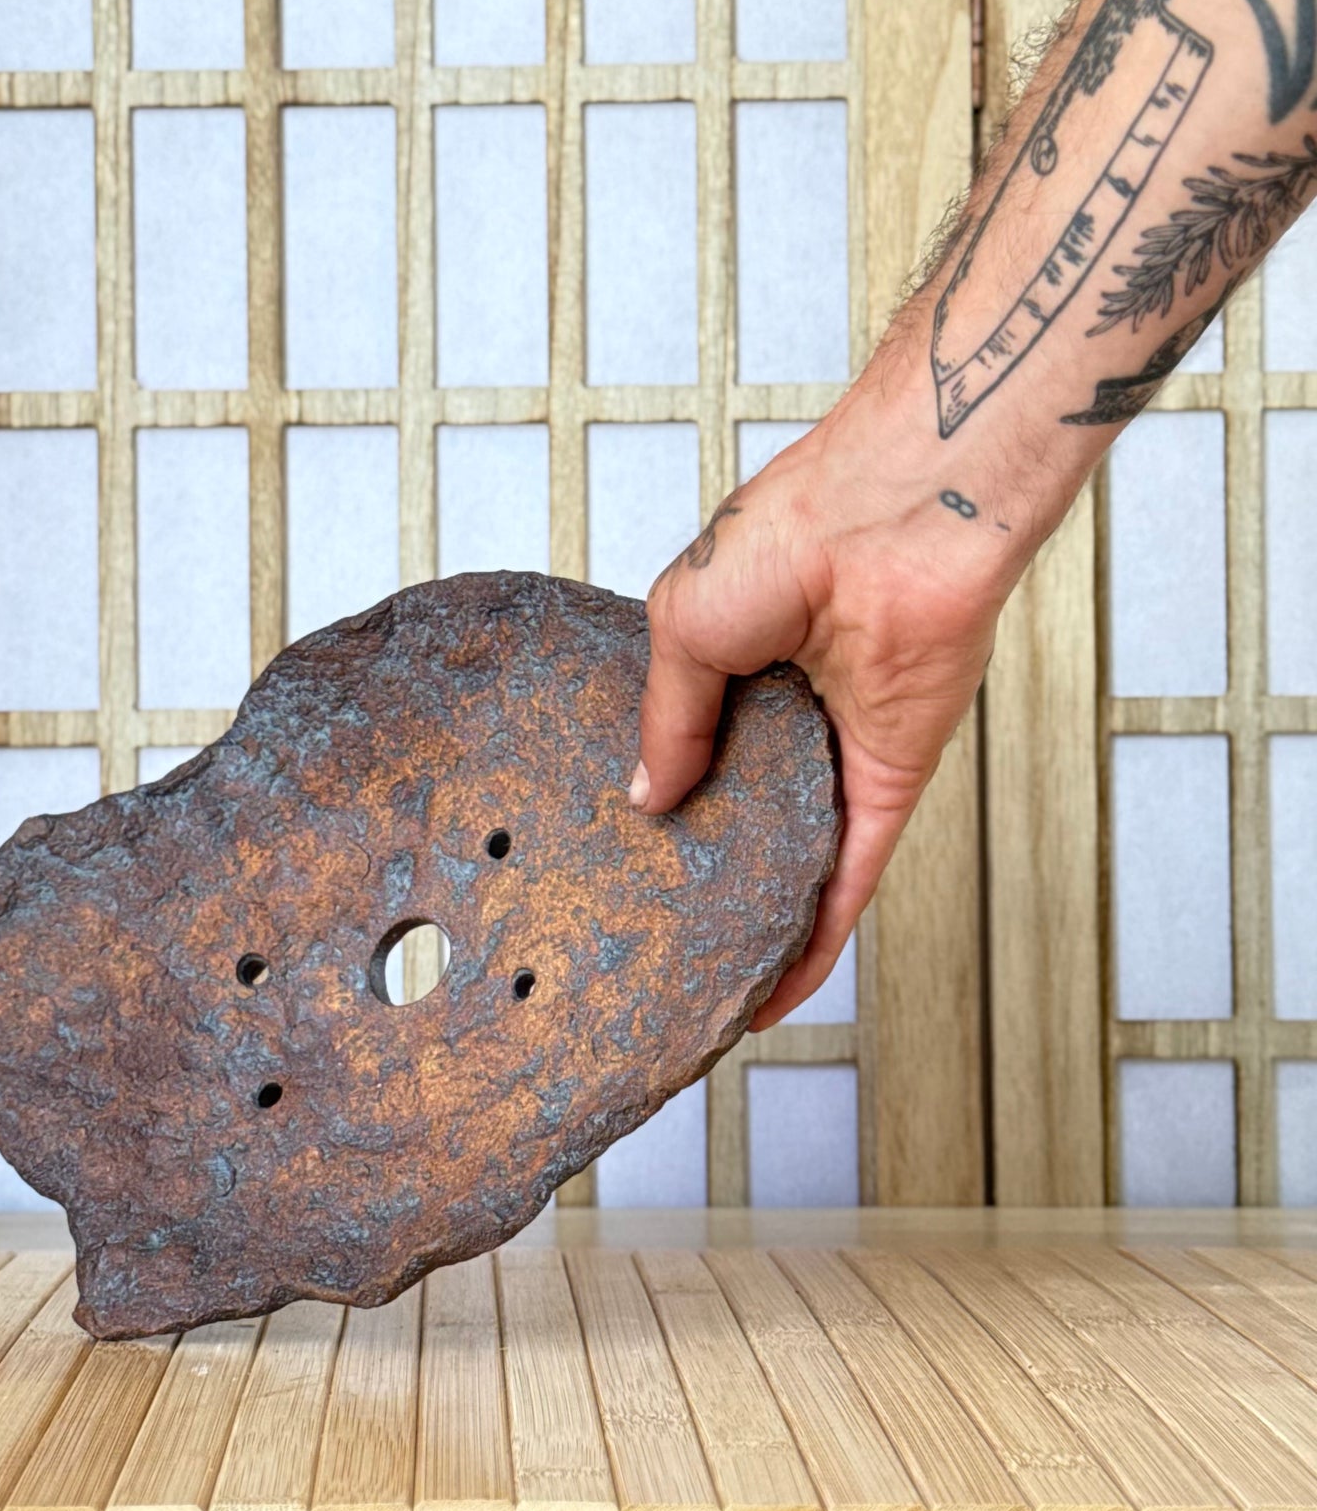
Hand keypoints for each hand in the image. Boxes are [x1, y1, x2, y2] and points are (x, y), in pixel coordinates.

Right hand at [631, 374, 1017, 1027]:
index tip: (614, 856)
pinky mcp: (888, 783)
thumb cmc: (789, 535)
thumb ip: (669, 719)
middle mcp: (786, 715)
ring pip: (794, 857)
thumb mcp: (682, 626)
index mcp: (734, 664)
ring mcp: (838, 754)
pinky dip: (820, 936)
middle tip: (654, 935)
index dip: (657, 800)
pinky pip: (852, 876)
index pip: (689, 750)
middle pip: (740, 813)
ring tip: (707, 985)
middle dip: (704, 872)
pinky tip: (779, 990)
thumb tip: (647, 797)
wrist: (895, 520)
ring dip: (760, 918)